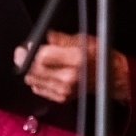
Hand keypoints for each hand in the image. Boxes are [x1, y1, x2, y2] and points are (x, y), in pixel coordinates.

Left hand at [14, 32, 128, 104]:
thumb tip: (45, 36)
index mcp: (75, 60)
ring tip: (34, 62)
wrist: (112, 78)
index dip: (30, 51)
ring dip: (30, 71)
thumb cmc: (99, 56)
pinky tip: (44, 73)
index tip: (25, 46)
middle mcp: (69, 77)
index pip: (41, 57)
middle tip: (22, 53)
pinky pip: (39, 89)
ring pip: (33, 81)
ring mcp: (64, 90)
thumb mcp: (84, 40)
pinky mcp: (62, 98)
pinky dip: (37, 81)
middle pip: (33, 70)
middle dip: (25, 61)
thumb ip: (61, 39)